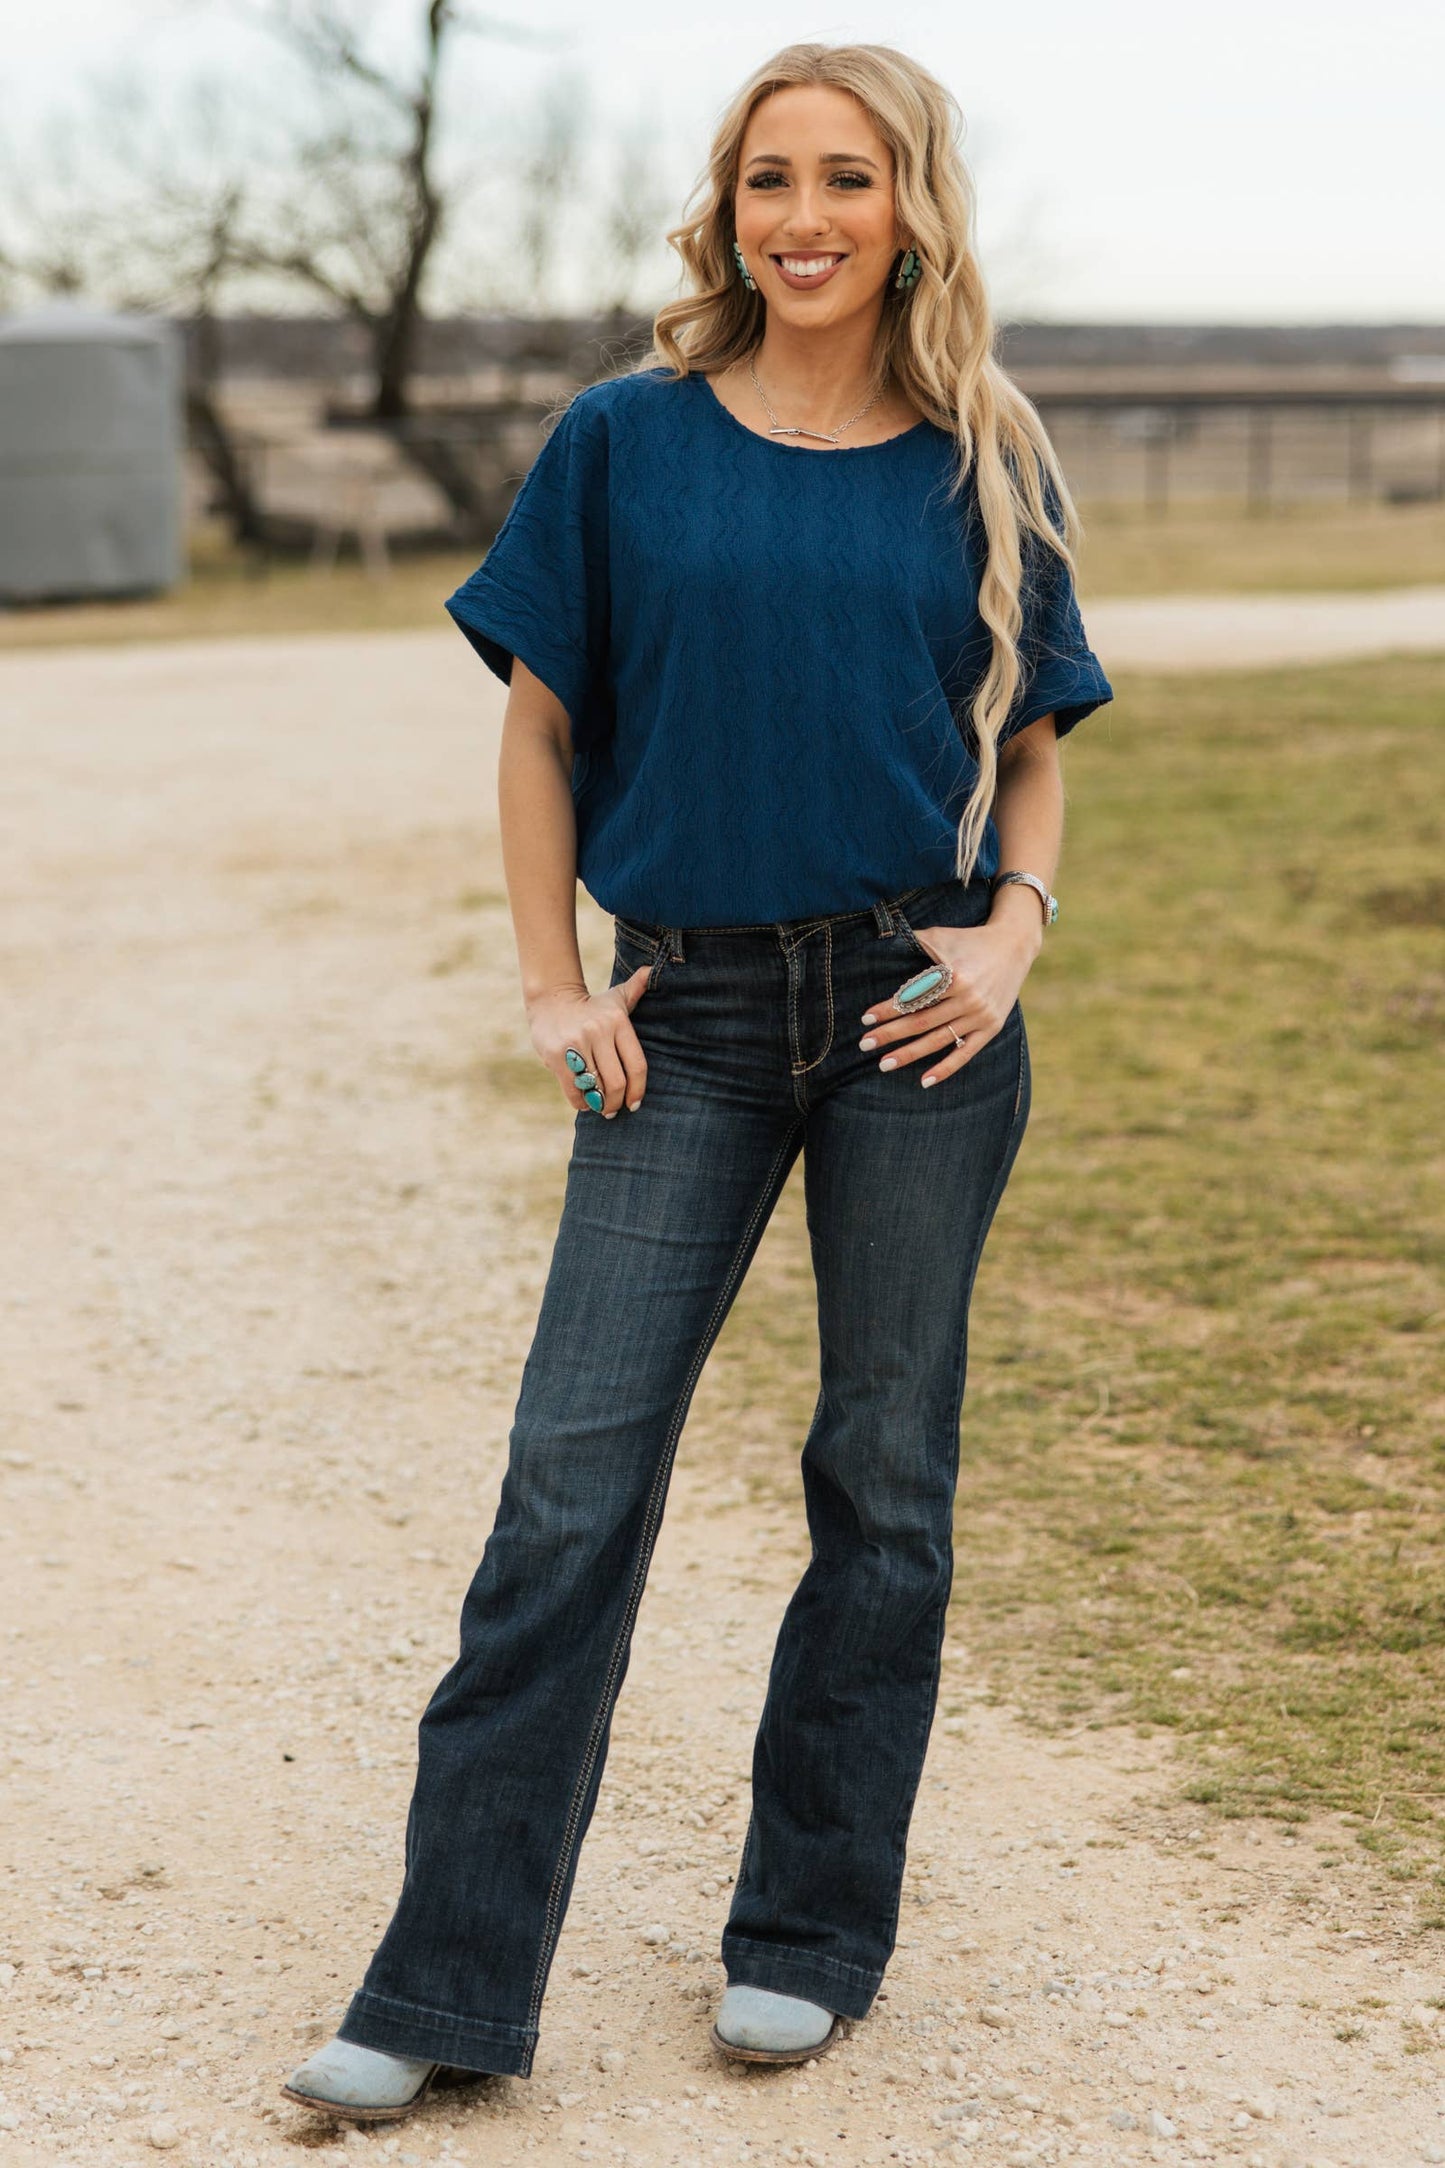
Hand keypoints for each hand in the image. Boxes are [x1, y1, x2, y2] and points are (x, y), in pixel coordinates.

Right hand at [527, 968, 651, 1115]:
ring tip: (600, 1107)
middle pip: (616, 1081)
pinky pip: (573, 1089)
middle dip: (617, 1102)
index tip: (634, 1104)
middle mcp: (599, 1031)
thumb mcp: (615, 997)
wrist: (550, 999)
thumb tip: (652, 972)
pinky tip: (583, 1102)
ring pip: (595, 1087)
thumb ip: (636, 989)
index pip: (637, 1065)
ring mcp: (576, 1043)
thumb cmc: (591, 1005)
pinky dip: (580, 1102)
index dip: (638, 1090)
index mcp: (618, 1021)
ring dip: (599, 1104)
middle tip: (614, 1109)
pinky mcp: (556, 1055)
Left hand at [858, 919, 1038, 1087]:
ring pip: (938, 1040)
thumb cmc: (968, 939)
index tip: (865, 1018)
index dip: (888, 1009)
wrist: (1013, 946)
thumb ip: (912, 942)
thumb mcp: (940, 935)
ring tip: (884, 1064)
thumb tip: (877, 946)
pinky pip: (965, 1053)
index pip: (913, 997)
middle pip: (921, 1021)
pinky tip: (924, 1081)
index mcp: (954, 975)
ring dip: (909, 1054)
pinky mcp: (991, 1028)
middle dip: (890, 1034)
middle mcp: (968, 998)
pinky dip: (945, 1069)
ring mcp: (981, 1015)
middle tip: (864, 1044)